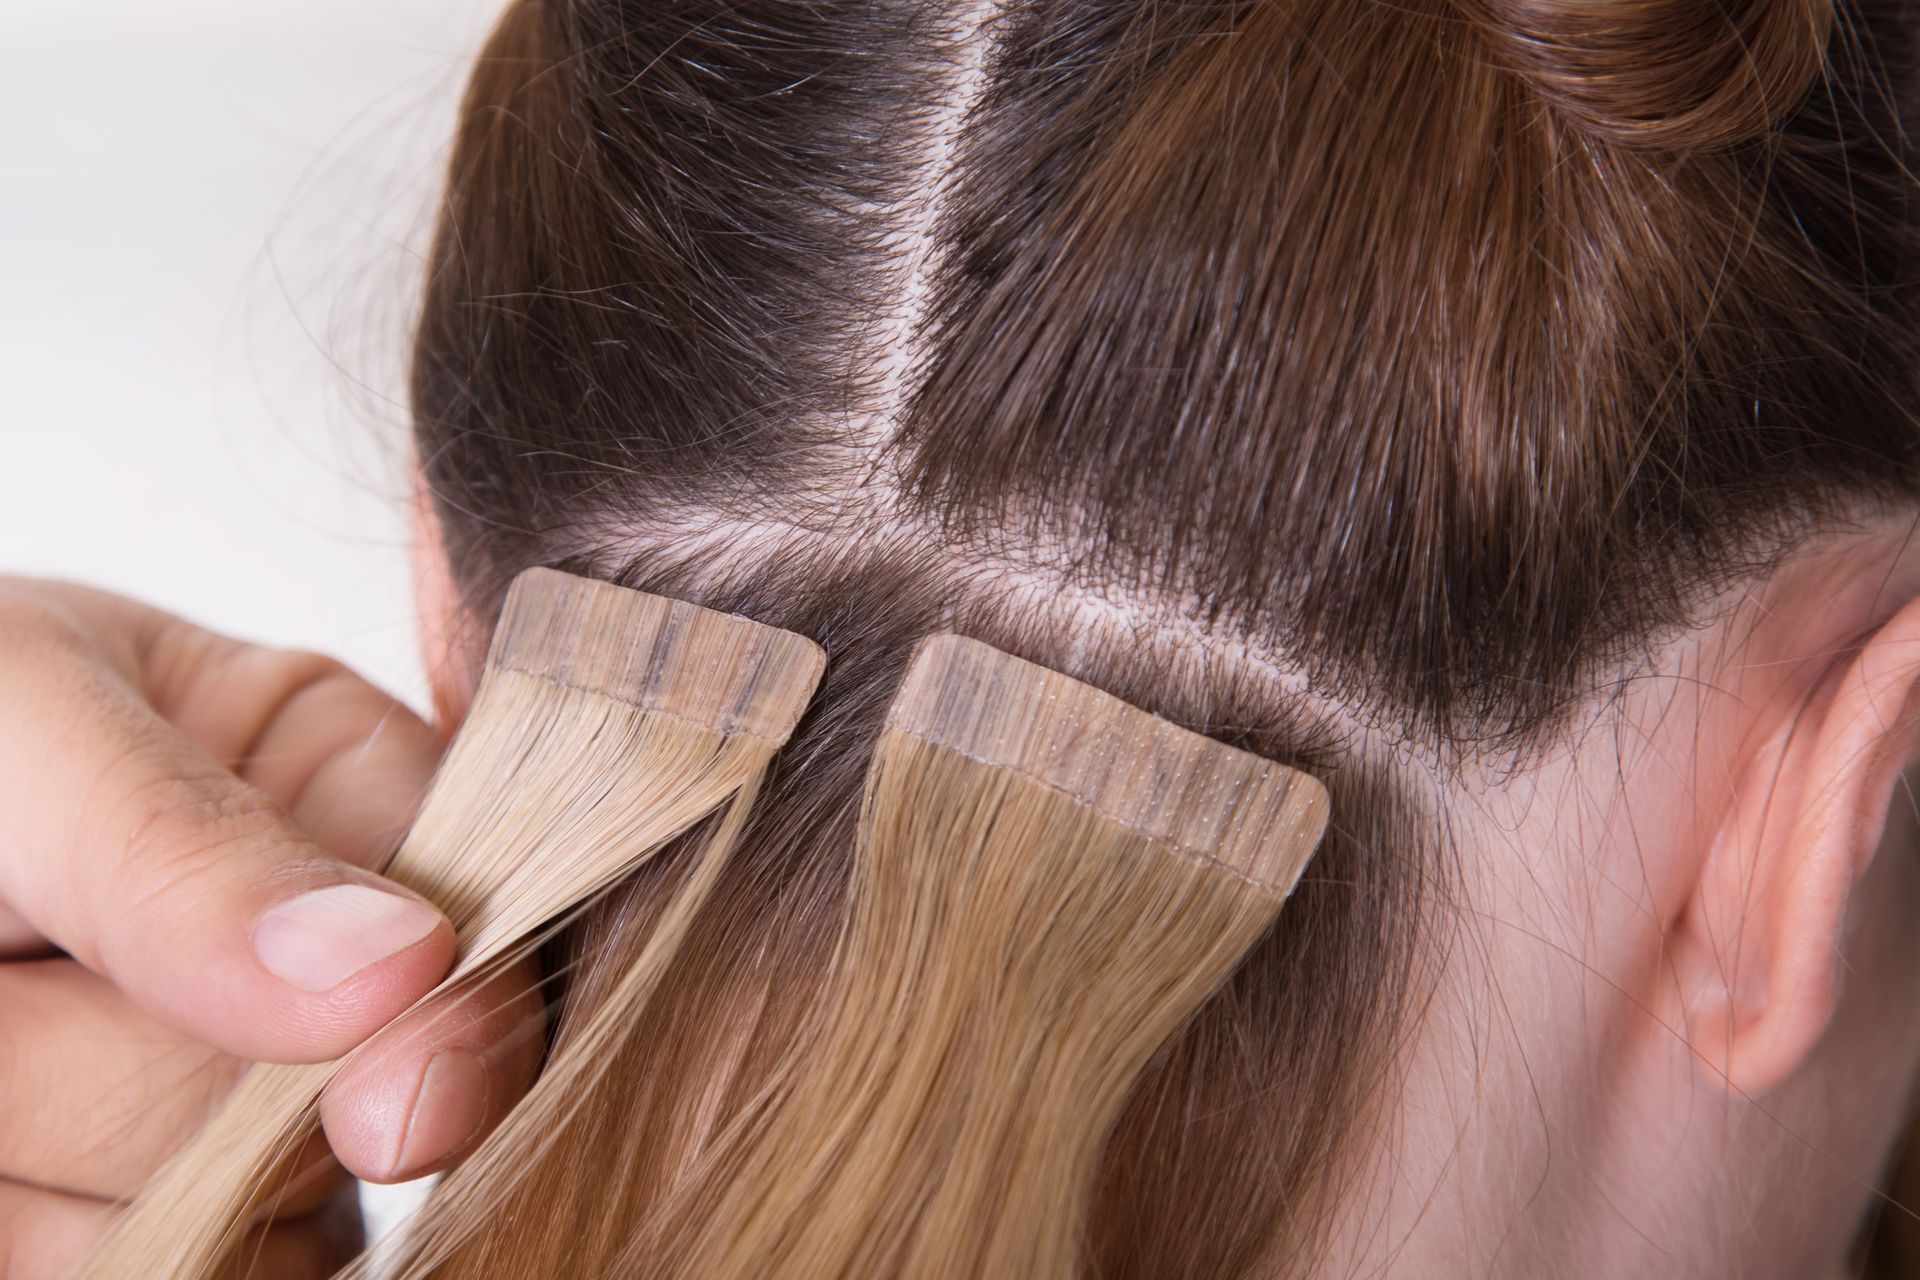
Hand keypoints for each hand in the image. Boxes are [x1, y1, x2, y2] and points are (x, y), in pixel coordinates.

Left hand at [0, 579, 541, 1276]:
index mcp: (349, 802)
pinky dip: (37, 1241)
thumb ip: (190, 848)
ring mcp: (232, 1133)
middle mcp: (324, 983)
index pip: (493, 930)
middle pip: (341, 1120)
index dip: (457, 1027)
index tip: (396, 1109)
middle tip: (2, 971)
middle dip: (131, 1075)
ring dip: (49, 1176)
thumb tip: (401, 973)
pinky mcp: (147, 1236)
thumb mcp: (21, 725)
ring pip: (235, 1241)